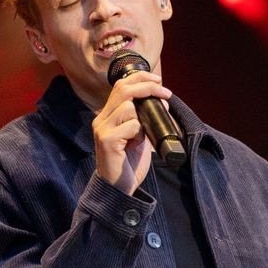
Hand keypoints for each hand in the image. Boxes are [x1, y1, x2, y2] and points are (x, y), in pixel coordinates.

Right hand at [92, 71, 171, 194]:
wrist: (118, 188)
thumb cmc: (129, 163)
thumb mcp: (140, 136)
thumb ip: (146, 118)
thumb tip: (163, 100)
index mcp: (108, 116)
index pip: (121, 86)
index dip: (140, 78)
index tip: (158, 81)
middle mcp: (101, 119)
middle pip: (123, 89)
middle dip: (147, 87)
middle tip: (165, 93)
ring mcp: (102, 129)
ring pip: (128, 107)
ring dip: (143, 118)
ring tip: (141, 137)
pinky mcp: (107, 140)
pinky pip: (131, 126)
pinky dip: (140, 133)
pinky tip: (135, 146)